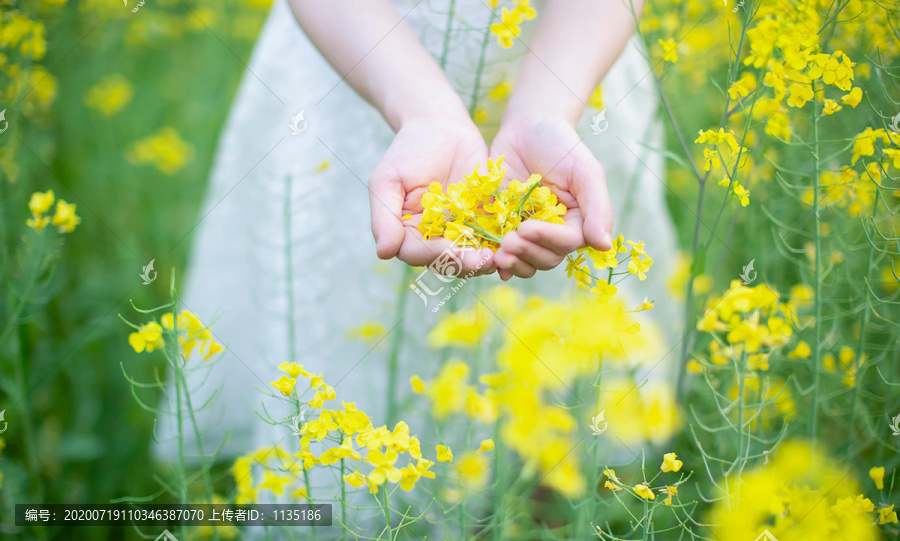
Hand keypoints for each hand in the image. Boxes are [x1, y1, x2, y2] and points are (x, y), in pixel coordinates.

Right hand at [369, 114, 496, 275]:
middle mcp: (433, 237)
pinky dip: (500, 242)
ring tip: (499, 255)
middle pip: (447, 260)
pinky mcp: (482, 220)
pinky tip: (511, 240)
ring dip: (485, 258)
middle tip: (484, 259)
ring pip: (471, 255)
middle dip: (466, 261)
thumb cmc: (408, 150)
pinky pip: (491, 237)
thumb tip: (383, 252)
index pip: (417, 254)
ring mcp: (459, 230)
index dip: (435, 255)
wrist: (441, 126)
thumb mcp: (388, 180)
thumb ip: (384, 217)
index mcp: (407, 232)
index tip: (452, 250)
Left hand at [489, 115, 613, 279]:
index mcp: (578, 222)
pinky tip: (489, 259)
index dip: (547, 240)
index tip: (526, 228)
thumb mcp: (585, 171)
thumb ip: (597, 208)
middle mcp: (554, 232)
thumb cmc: (560, 145)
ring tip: (498, 253)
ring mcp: (529, 232)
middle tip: (508, 242)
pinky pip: (503, 251)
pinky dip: (498, 261)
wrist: (527, 128)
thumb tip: (604, 247)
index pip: (567, 242)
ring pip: (526, 261)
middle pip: (546, 258)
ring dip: (514, 263)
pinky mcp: (505, 226)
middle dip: (527, 253)